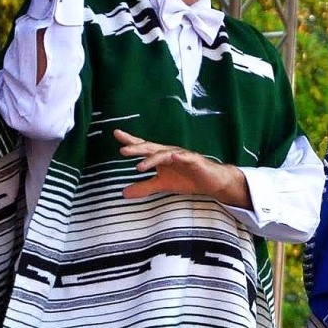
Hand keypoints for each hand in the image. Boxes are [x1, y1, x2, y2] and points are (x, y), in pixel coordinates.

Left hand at [115, 129, 249, 206]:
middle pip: (151, 148)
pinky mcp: (195, 161)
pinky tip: (173, 157)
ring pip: (165, 154)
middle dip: (137, 148)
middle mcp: (169, 152)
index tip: (116, 134)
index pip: (144, 146)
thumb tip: (123, 193)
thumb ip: (144, 187)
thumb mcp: (162, 185)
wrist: (211, 182)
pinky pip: (186, 157)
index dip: (130, 140)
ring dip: (152, 158)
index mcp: (160, 156)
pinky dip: (180, 157)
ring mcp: (182, 155)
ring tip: (140, 166)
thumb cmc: (187, 178)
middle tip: (123, 150)